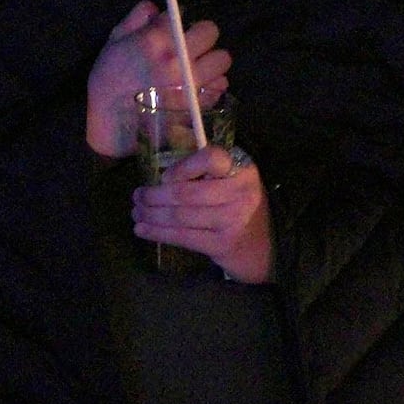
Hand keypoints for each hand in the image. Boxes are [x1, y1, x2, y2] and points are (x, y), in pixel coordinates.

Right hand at [84, 3, 230, 160]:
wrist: (111, 121)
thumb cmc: (109, 79)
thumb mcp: (114, 41)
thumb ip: (135, 19)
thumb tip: (156, 8)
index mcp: (156, 39)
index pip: (182, 16)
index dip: (181, 23)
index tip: (177, 31)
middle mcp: (178, 58)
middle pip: (210, 33)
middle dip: (202, 37)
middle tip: (193, 47)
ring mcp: (191, 82)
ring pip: (222, 60)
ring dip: (212, 61)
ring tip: (199, 68)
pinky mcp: (198, 103)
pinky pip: (220, 86)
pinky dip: (213, 84)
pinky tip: (199, 88)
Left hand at [131, 147, 274, 284]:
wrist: (266, 245)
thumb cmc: (240, 207)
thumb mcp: (233, 181)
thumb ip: (206, 171)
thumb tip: (160, 172)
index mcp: (241, 169)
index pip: (211, 158)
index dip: (183, 167)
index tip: (164, 177)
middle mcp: (239, 192)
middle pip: (186, 193)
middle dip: (154, 196)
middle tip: (137, 197)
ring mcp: (232, 220)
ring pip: (180, 216)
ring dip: (151, 215)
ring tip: (137, 213)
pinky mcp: (222, 244)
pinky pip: (182, 236)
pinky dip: (157, 233)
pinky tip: (142, 230)